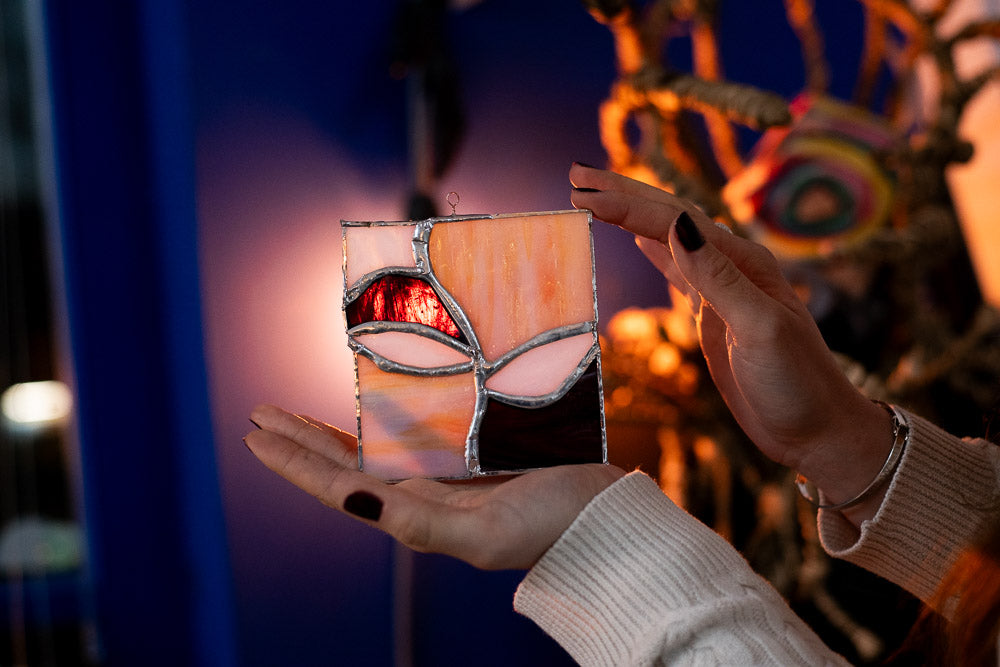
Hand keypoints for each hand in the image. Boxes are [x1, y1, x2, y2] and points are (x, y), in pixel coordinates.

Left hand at [244, 404, 625, 569]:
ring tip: (297, 411)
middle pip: (346, 467)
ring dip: (333, 432)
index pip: (340, 488)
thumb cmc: (553, 528)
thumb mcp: (484, 532)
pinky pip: (415, 440)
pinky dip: (386, 423)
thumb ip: (421, 521)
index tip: (254, 435)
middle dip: (301, 441)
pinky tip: (380, 409)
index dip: (295, 463)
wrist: (608, 524)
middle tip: (261, 411)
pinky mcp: (474, 463)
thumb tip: (353, 497)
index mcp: (417, 518)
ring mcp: (447, 482)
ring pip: (374, 453)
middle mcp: (423, 500)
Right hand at [570, 164, 890, 519]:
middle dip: (622, 192)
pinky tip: (636, 239)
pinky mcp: (712, 315)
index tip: (582, 192)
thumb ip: (718, 279)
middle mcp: (731, 266)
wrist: (817, 431)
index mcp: (742, 262)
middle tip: (576, 174)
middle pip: (667, 217)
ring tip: (595, 195)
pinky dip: (651, 248)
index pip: (672, 221)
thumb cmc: (797, 384)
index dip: (626, 204)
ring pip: (667, 238)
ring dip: (631, 214)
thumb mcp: (759, 330)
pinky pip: (675, 270)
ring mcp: (720, 289)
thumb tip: (677, 227)